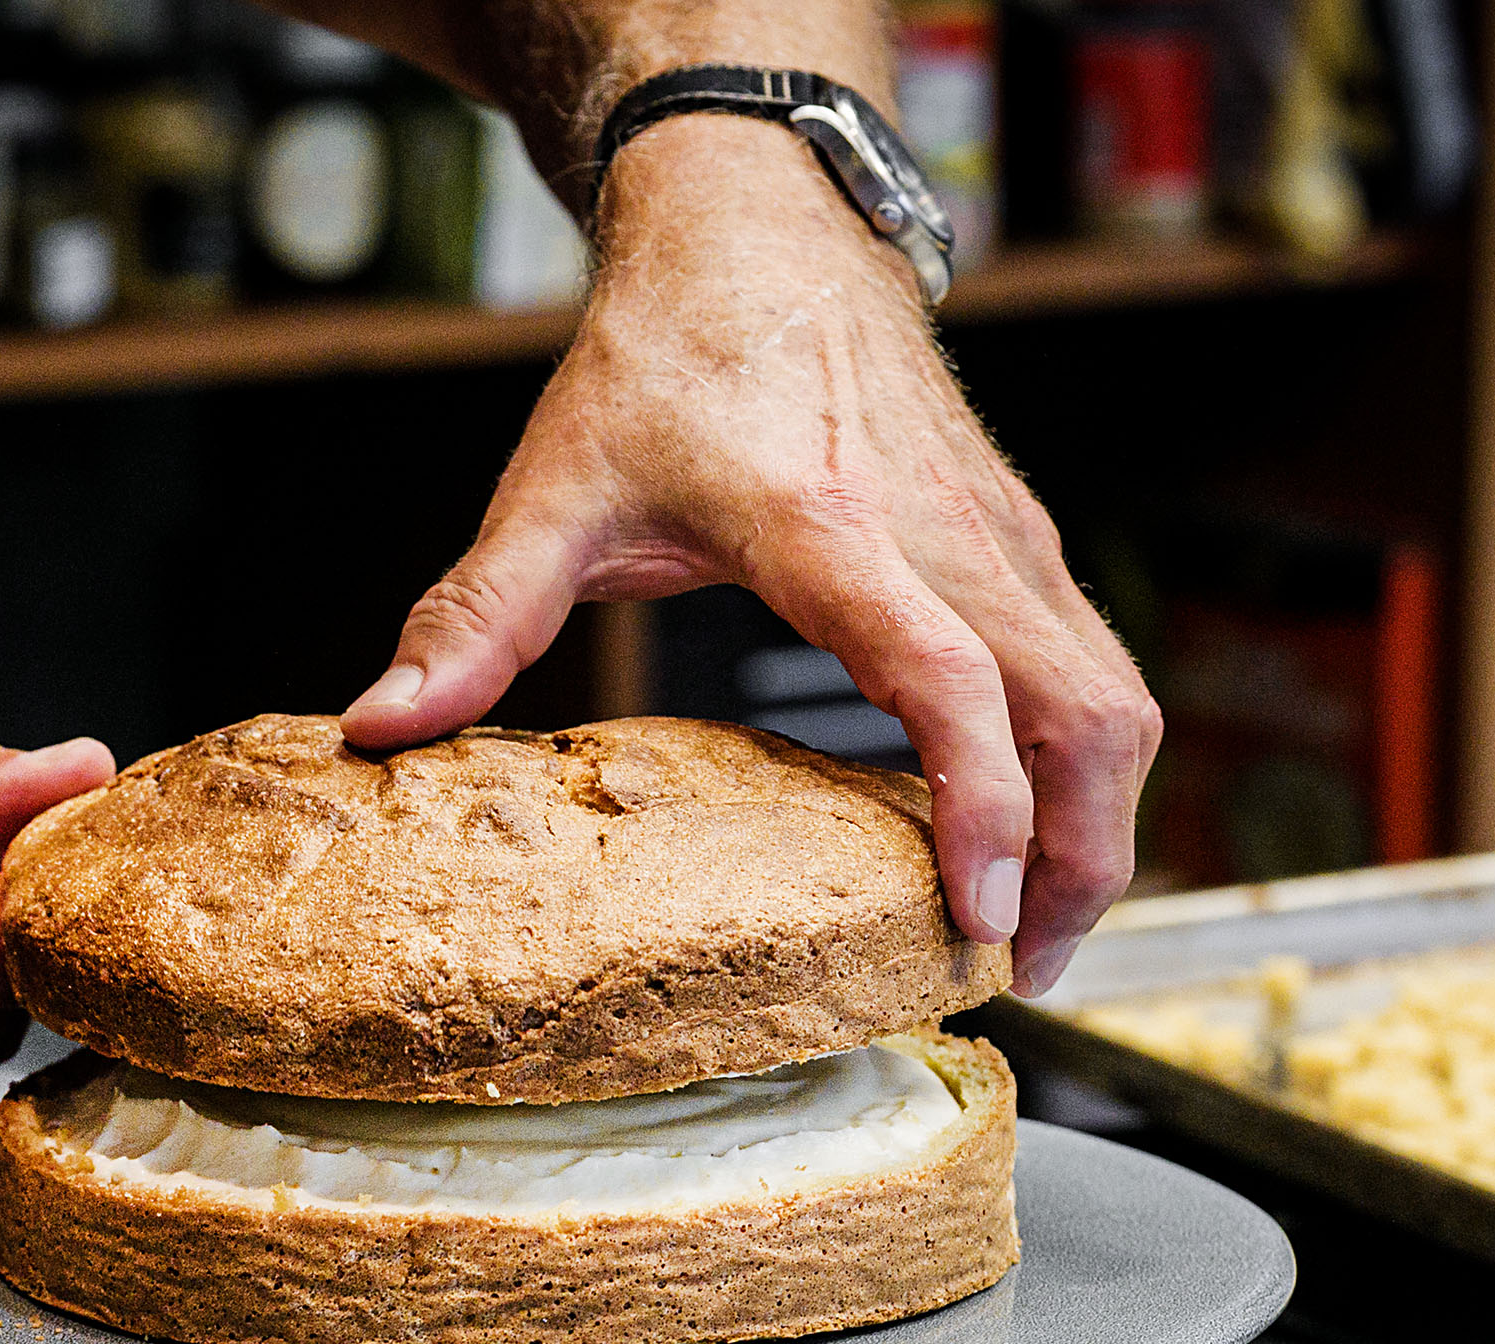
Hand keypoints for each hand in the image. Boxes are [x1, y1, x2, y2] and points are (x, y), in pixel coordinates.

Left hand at [341, 116, 1158, 994]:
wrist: (763, 222)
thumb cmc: (665, 353)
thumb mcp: (555, 485)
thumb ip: (476, 615)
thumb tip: (382, 727)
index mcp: (831, 528)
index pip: (948, 677)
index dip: (980, 805)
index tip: (977, 916)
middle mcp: (945, 534)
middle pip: (1086, 711)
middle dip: (1084, 860)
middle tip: (1024, 968)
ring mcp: (1003, 534)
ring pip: (1113, 694)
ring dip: (1100, 819)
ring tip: (1033, 924)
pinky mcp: (1020, 538)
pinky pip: (1091, 665)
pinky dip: (1080, 759)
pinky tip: (1019, 823)